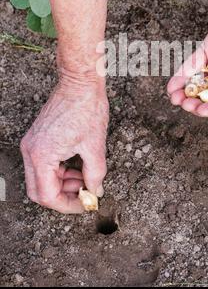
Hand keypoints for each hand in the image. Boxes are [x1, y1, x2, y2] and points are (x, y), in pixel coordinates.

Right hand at [20, 79, 107, 212]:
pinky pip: (43, 164)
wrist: (80, 82)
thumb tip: (95, 191)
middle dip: (62, 196)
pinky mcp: (37, 138)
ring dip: (62, 184)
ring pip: (41, 178)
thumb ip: (95, 174)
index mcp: (41, 155)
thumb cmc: (86, 108)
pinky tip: (77, 167)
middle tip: (83, 195)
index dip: (67, 205)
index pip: (47, 195)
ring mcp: (32, 143)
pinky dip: (59, 171)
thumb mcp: (95, 147)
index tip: (84, 205)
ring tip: (84, 179)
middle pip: (38, 190)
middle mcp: (30, 150)